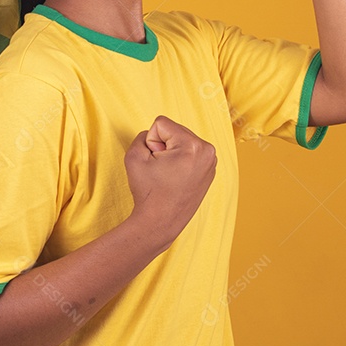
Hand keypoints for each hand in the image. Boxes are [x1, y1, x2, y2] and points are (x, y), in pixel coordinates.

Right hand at [123, 115, 216, 250]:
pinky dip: (180, 160)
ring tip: (169, 174)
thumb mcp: (134, 155)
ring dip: (171, 153)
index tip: (155, 162)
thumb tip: (154, 135)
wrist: (160, 222)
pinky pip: (189, 152)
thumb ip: (141, 135)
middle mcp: (207, 151)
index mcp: (193, 145)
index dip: (151, 141)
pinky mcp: (210, 169)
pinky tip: (176, 178)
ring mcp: (211, 161)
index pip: (161, 123)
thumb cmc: (148, 192)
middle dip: (163, 146)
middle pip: (174, 130)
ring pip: (181, 140)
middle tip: (162, 171)